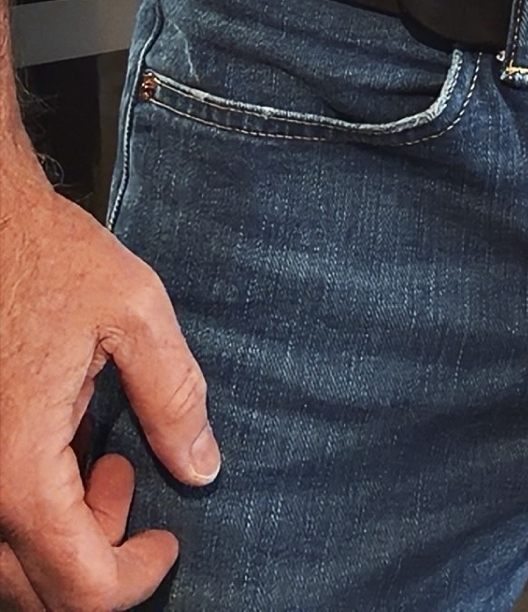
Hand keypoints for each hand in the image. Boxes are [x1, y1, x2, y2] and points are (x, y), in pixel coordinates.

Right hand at [0, 167, 219, 610]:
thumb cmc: (48, 254)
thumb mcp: (133, 312)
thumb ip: (173, 396)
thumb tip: (202, 467)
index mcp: (19, 464)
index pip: (79, 586)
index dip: (135, 577)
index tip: (168, 539)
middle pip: (38, 589)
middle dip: (98, 558)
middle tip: (132, 480)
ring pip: (8, 563)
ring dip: (64, 539)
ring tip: (108, 460)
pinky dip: (37, 510)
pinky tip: (71, 447)